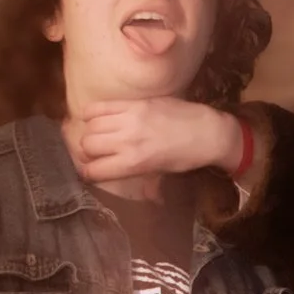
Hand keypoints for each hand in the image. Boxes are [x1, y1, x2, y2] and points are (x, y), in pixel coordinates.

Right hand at [66, 98, 242, 181]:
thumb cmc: (186, 157)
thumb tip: (125, 189)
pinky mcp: (133, 103)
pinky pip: (98, 106)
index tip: (93, 171)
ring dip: (91, 132)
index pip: (93, 171)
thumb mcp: (161, 174)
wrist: (207, 132)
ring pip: (90, 126)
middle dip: (88, 152)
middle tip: (98, 152)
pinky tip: (99, 118)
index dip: (89, 173)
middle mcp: (127, 141)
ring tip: (100, 135)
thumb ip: (138, 180)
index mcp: (134, 163)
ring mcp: (129, 119)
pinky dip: (92, 113)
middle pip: (87, 145)